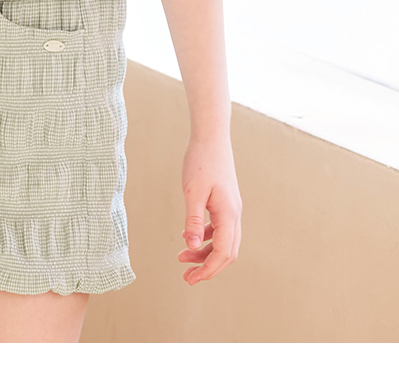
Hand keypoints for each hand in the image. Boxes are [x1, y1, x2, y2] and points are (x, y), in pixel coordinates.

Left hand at [178, 135, 241, 284]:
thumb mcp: (192, 191)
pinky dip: (205, 237)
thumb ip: (192, 220)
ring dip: (204, 252)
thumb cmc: (201, 161)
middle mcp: (234, 214)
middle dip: (208, 267)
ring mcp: (231, 208)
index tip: (190, 279)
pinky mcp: (225, 202)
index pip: (222, 253)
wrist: (211, 138)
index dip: (208, 270)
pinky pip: (218, 228)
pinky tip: (188, 236)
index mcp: (229, 214)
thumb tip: (190, 246)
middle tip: (187, 277)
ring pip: (223, 241)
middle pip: (226, 252)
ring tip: (182, 256)